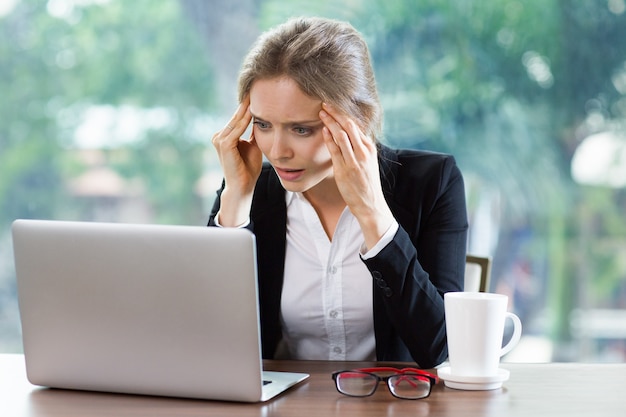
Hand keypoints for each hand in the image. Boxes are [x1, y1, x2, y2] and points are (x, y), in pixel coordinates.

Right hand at [211, 96, 262, 225]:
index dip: (248, 105)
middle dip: (247, 103)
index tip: (258, 93)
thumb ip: (255, 132)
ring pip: (236, 121)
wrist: (243, 186)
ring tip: (257, 95)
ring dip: (247, 108)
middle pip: (236, 116)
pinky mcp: (224, 145)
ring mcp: (219, 140)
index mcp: (224, 136)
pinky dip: (245, 120)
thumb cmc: (249, 168)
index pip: (238, 117)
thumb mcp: (254, 146)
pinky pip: (237, 129)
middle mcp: (219, 136)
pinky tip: (254, 111)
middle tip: (257, 87)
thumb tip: (264, 119)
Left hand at [319, 103, 394, 248]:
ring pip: (342, 135)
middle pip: (349, 125)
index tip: (334, 105)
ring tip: (321, 112)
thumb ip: (358, 149)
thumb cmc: (366, 184)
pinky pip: (336, 150)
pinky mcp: (345, 170)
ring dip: (330, 121)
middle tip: (325, 103)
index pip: (356, 125)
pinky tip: (323, 130)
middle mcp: (363, 152)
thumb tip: (347, 137)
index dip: (344, 114)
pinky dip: (329, 138)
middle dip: (336, 112)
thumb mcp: (367, 163)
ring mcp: (354, 160)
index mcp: (369, 148)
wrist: (370, 204)